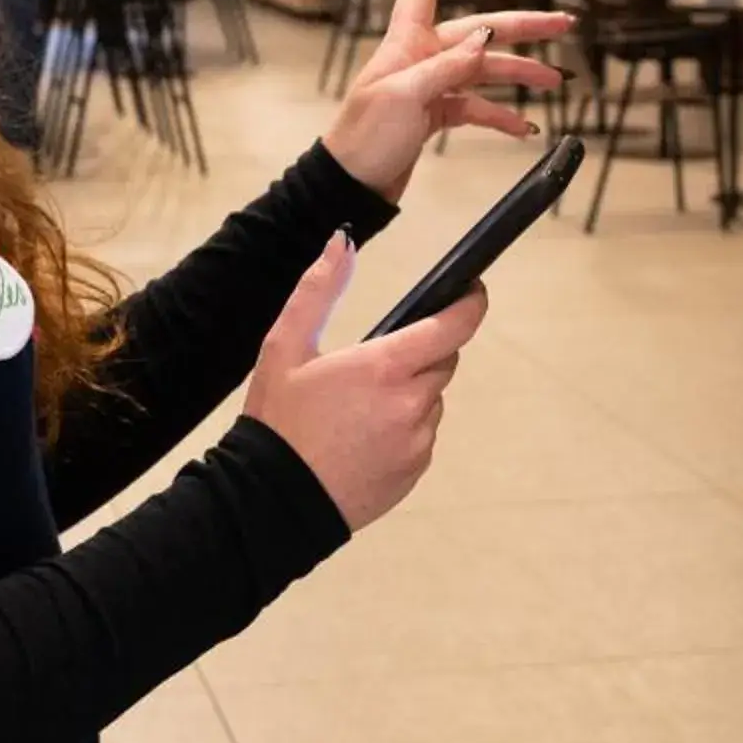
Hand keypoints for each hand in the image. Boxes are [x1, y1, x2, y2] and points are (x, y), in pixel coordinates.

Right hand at [246, 234, 487, 532]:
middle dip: (420, 354)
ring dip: (410, 394)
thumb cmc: (277, 422)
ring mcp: (417, 441)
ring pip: (432, 400)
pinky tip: (363, 438)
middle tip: (375, 365)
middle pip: (442, 361)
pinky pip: (422, 436)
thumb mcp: (285, 347)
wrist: (272, 501)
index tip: (471, 291)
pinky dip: (404, 429)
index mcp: (384, 367)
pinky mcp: (415, 471)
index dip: (470, 304)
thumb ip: (318, 290)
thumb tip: (342, 241)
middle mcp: (411, 404)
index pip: (454, 327)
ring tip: (359, 408)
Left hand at [324, 0, 572, 201]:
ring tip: (553, 81)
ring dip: (518, 76)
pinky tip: (522, 127)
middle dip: (522, 27)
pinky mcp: (434, 115)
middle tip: (562, 23)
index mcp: (406, 43)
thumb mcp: (405, 96)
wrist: (351, 185)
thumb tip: (484, 40)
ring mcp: (430, 87)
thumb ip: (447, 67)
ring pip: (484, 72)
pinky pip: (476, 108)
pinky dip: (500, 116)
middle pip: (479, 34)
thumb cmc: (365, 137)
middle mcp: (420, 58)